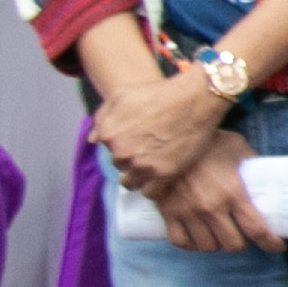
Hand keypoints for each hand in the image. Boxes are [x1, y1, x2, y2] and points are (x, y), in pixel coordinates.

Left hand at [93, 62, 226, 196]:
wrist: (195, 99)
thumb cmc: (159, 93)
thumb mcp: (122, 95)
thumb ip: (102, 117)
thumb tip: (93, 140)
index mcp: (108, 133)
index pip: (107, 149)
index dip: (122, 144)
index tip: (136, 140)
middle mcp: (122, 151)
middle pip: (119, 165)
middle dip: (131, 159)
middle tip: (149, 150)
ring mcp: (142, 165)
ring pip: (131, 182)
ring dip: (140, 175)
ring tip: (154, 165)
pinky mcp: (163, 174)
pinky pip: (149, 192)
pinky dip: (153, 187)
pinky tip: (162, 175)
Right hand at [154, 129, 278, 253]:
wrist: (167, 139)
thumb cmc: (207, 141)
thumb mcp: (236, 147)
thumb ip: (250, 162)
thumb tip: (264, 174)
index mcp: (233, 192)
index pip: (256, 229)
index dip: (271, 243)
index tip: (277, 246)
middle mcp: (211, 207)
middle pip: (232, 244)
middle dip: (241, 243)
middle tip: (243, 236)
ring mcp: (188, 212)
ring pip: (207, 246)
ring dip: (217, 245)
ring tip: (220, 236)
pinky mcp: (168, 213)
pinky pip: (180, 242)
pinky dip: (191, 245)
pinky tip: (197, 239)